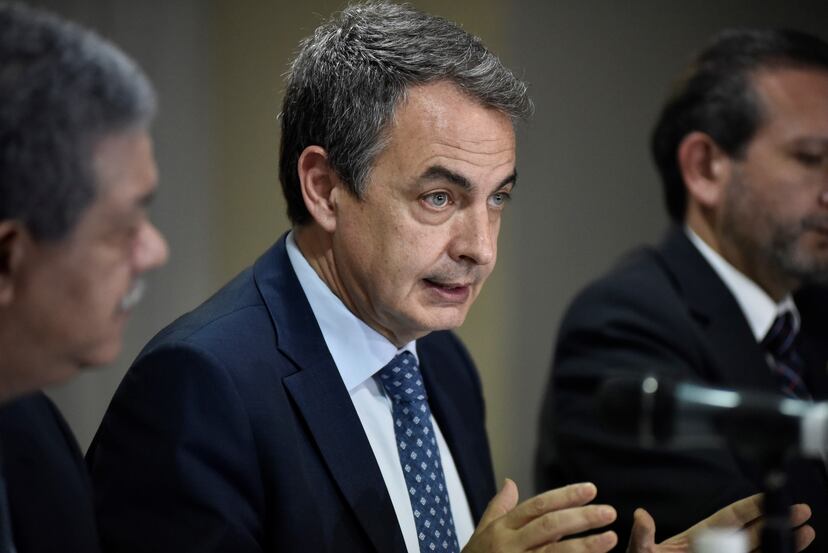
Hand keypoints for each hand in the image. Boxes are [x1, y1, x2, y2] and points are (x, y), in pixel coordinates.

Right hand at [462, 479, 616, 552]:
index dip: (565, 496)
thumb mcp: (483, 532)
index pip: (538, 506)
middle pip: (550, 526)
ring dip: (586, 546)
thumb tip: (510, 482)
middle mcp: (510, 545)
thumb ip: (498, 507)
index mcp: (503, 528)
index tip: (591, 490)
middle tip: (609, 512)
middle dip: (581, 517)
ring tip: (611, 538)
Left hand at [626, 493, 814, 551]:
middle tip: (802, 510)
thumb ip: (642, 536)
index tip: (770, 494)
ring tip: (806, 532)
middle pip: (755, 532)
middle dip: (778, 520)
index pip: (731, 516)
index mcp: (700, 535)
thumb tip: (640, 515)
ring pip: (761, 550)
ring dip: (784, 542)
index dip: (752, 506)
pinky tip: (787, 552)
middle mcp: (719, 548)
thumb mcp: (641, 551)